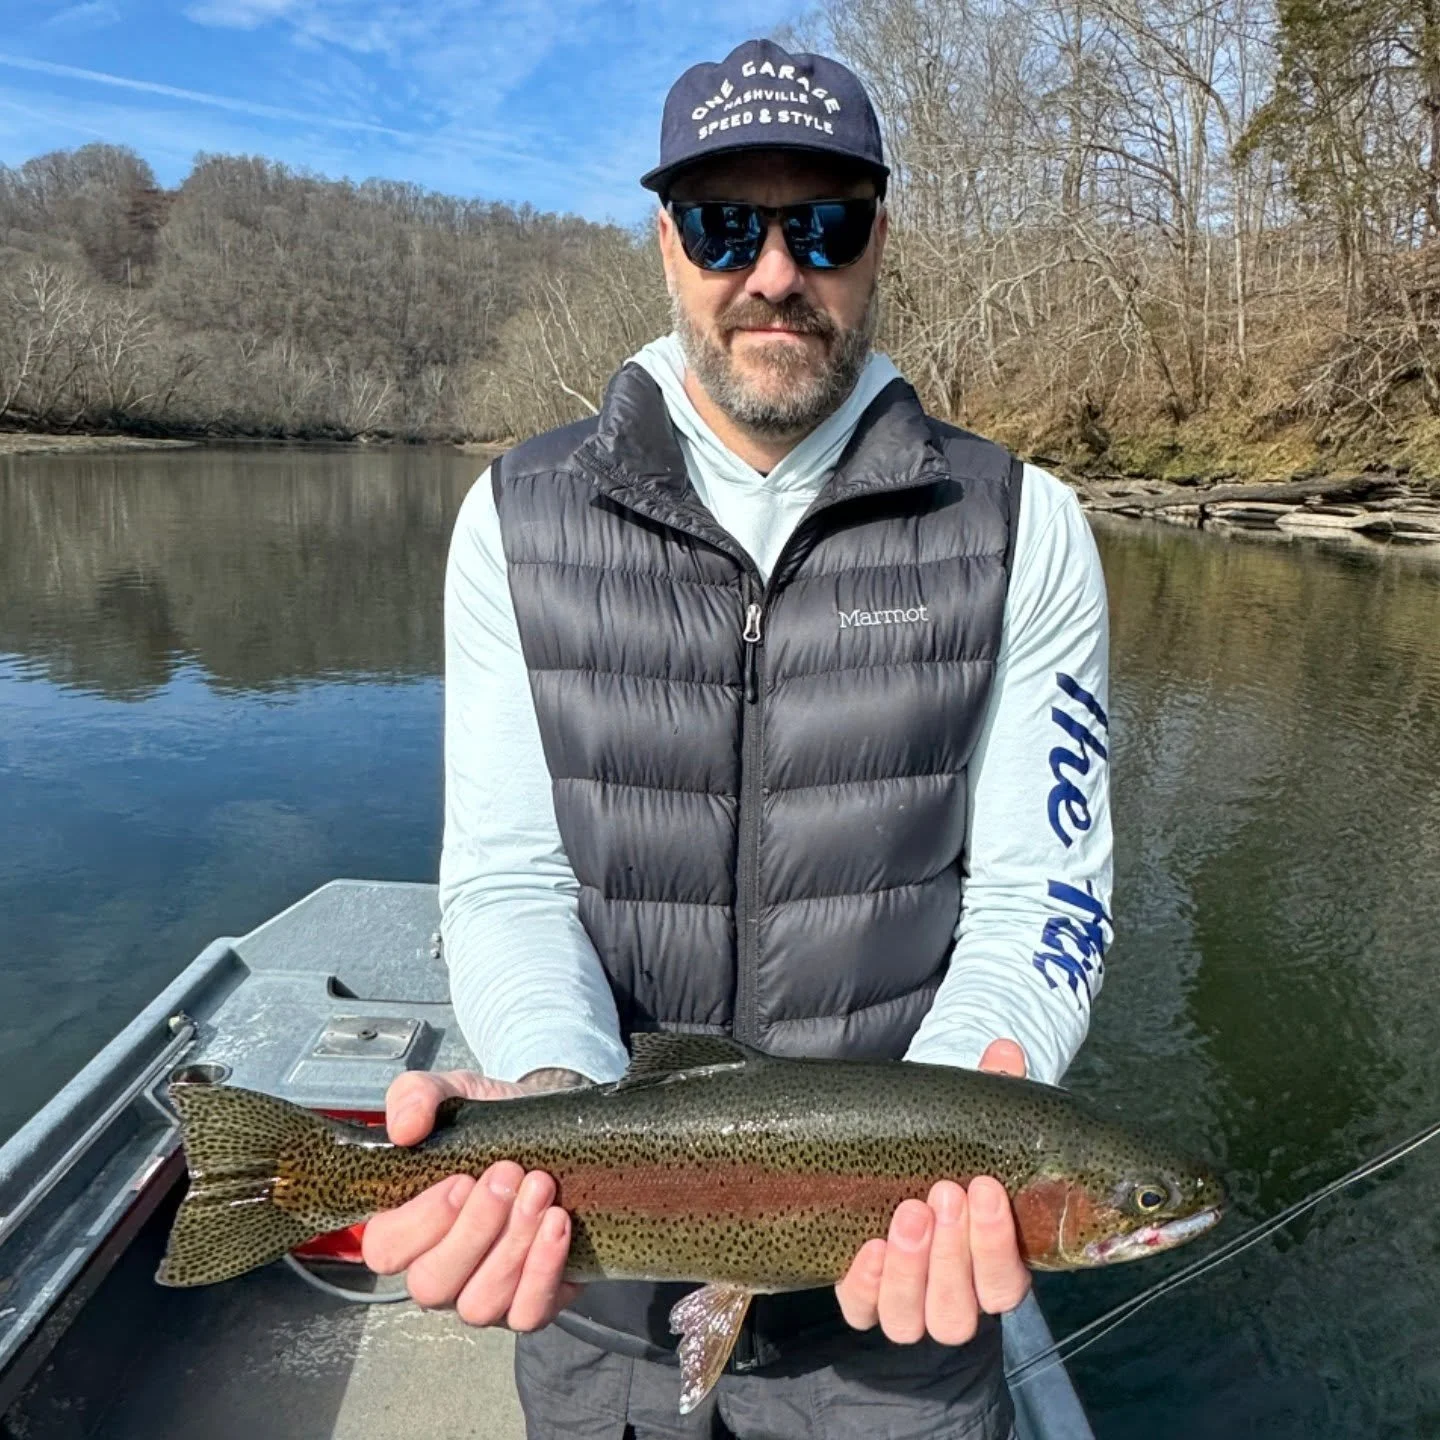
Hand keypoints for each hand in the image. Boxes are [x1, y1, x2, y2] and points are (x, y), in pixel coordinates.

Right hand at [361, 1068, 581, 1330]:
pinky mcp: (528, 1303)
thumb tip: (404, 1129)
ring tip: (541, 1190)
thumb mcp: (454, 1093)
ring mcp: (481, 1294)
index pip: (386, 1250)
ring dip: (513, 1247)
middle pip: (433, 1284)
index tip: (461, 1180)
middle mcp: (437, 1270)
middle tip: (509, 1174)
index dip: (420, 1222)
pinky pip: (527, 1313)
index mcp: (406, 1226)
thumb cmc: (492, 1123)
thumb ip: (417, 1096)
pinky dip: (543, 1272)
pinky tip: (558, 1224)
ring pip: (480, 1303)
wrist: (555, 1131)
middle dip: (475, 1230)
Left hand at [834, 1039, 1031, 1344]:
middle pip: (960, 1310)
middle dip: (953, 1252)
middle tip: (941, 1192)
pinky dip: (864, 1285)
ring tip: (905, 1212)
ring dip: (910, 1270)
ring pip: (913, 1320)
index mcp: (994, 1264)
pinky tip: (866, 1246)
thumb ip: (991, 1093)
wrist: (896, 1168)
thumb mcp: (968, 1124)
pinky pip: (862, 1310)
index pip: (1006, 1282)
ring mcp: (906, 1301)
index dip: (996, 1242)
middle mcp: (954, 1296)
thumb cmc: (946, 1154)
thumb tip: (1004, 1051)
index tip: (983, 1184)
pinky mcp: (862, 1296)